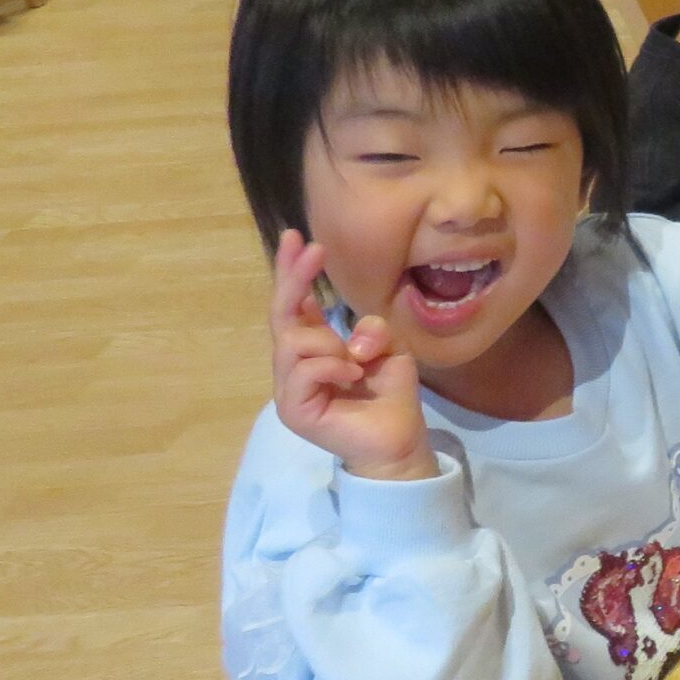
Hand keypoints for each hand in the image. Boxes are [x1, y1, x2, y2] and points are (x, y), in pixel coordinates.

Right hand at [268, 230, 433, 481]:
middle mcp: (294, 364)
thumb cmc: (390, 396)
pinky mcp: (294, 409)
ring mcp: (289, 388)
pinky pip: (304, 370)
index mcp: (314, 346)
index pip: (294, 304)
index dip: (292, 272)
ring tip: (356, 361)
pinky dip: (332, 365)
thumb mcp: (390, 350)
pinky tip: (353, 375)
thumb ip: (372, 330)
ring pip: (292, 342)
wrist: (399, 441)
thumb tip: (354, 333)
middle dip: (295, 278)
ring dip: (329, 343)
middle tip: (315, 251)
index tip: (295, 238)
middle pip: (281, 313)